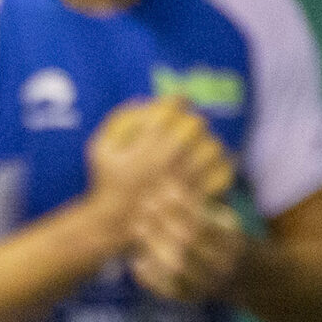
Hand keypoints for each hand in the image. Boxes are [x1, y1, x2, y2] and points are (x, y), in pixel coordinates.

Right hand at [86, 97, 233, 246]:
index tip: (176, 103)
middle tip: (184, 128)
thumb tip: (146, 103)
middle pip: (196, 125)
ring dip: (206, 143)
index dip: (176, 101)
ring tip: (196, 146)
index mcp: (146, 145)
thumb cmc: (107, 180)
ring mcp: (185, 178)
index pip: (172, 109)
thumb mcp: (100, 147)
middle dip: (190, 121)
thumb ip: (120, 120)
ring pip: (213, 147)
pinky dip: (219, 166)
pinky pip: (222, 173)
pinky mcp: (196, 195)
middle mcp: (169, 159)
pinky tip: (206, 165)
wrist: (115, 220)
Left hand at [128, 177, 245, 301]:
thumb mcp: (224, 218)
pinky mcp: (191, 299)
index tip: (164, 187)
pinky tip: (137, 261)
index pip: (204, 221)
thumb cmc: (224, 238)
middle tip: (145, 202)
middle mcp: (222, 265)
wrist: (243, 278)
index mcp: (234, 242)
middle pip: (187, 243)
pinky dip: (150, 277)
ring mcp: (207, 285)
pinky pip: (166, 291)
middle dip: (163, 221)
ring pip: (176, 267)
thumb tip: (174, 175)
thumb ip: (201, 205)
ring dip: (153, 245)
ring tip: (137, 225)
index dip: (182, 204)